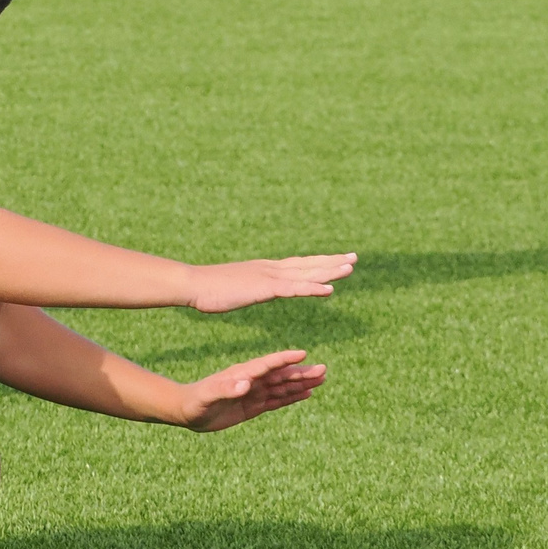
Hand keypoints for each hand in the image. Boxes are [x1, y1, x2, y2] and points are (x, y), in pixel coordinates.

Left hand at [173, 348, 326, 431]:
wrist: (187, 411)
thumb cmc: (195, 402)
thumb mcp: (209, 396)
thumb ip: (226, 389)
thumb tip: (246, 384)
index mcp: (242, 374)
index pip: (267, 365)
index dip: (284, 359)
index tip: (303, 354)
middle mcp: (251, 381)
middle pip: (281, 375)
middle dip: (302, 372)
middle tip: (324, 369)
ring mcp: (253, 393)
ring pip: (282, 387)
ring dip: (301, 383)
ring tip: (321, 379)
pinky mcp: (253, 406)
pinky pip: (276, 400)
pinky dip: (292, 397)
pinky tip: (306, 393)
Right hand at [189, 253, 355, 314]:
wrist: (193, 284)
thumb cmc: (209, 290)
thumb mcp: (238, 288)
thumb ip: (251, 288)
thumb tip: (256, 290)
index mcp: (266, 270)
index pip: (299, 265)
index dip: (319, 262)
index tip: (337, 260)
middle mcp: (271, 269)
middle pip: (308, 264)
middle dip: (332, 262)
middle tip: (354, 258)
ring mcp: (268, 277)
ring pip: (306, 273)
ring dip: (329, 270)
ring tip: (350, 268)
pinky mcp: (264, 288)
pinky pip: (294, 289)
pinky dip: (312, 288)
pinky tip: (328, 290)